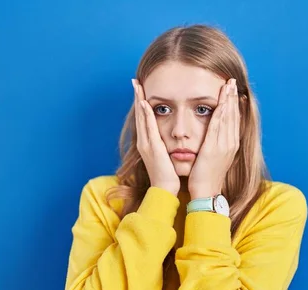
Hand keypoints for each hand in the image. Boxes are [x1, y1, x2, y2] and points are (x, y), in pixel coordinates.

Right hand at [132, 79, 179, 195]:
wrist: (165, 190)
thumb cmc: (168, 176)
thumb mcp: (166, 157)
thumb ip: (166, 146)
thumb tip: (171, 139)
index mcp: (148, 143)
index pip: (145, 119)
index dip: (142, 103)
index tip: (142, 90)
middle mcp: (144, 141)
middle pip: (140, 115)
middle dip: (137, 97)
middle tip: (135, 80)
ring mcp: (146, 144)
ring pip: (142, 118)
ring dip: (139, 101)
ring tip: (137, 86)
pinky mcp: (151, 147)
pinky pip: (148, 127)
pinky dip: (145, 115)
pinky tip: (144, 103)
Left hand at [188, 78, 240, 198]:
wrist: (206, 192)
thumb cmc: (207, 177)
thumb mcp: (214, 158)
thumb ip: (216, 145)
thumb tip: (215, 136)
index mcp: (230, 144)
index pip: (234, 119)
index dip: (234, 103)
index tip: (233, 90)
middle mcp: (230, 143)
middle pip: (233, 115)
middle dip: (232, 97)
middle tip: (232, 80)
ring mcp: (224, 145)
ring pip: (227, 118)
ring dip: (228, 100)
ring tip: (228, 85)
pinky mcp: (214, 148)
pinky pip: (218, 127)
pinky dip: (221, 113)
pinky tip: (221, 102)